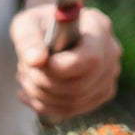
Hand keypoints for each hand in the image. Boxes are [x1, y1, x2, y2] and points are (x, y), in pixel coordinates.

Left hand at [10, 5, 121, 122]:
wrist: (49, 33)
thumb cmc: (39, 25)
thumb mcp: (26, 24)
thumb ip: (28, 40)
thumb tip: (36, 60)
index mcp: (98, 26)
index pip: (90, 59)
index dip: (62, 69)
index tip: (37, 64)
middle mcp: (111, 51)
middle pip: (80, 85)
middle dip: (45, 83)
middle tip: (24, 69)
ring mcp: (110, 74)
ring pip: (75, 101)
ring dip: (42, 95)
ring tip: (27, 77)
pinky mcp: (103, 93)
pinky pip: (73, 109)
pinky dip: (47, 105)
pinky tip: (32, 92)